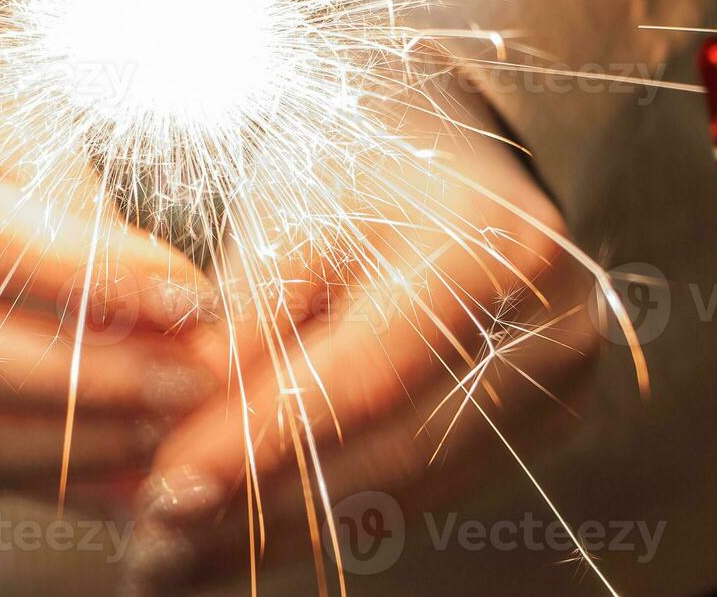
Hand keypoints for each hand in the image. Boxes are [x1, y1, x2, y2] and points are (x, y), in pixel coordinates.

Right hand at [0, 103, 223, 504]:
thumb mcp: (14, 108)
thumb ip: (72, 207)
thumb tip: (161, 318)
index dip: (84, 277)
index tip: (191, 298)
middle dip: (83, 378)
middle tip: (192, 378)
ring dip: (62, 445)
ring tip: (168, 431)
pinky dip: (24, 472)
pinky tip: (114, 466)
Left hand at [124, 87, 603, 592]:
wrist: (439, 162)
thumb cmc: (354, 171)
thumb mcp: (289, 218)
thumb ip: (249, 324)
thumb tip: (184, 442)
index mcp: (493, 245)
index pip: (367, 373)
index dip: (263, 440)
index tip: (172, 486)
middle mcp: (549, 326)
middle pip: (391, 448)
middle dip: (263, 503)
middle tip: (160, 538)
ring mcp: (555, 387)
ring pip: (401, 488)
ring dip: (284, 531)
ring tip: (180, 553)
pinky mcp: (537, 428)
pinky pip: (418, 489)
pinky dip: (325, 517)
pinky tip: (244, 535)